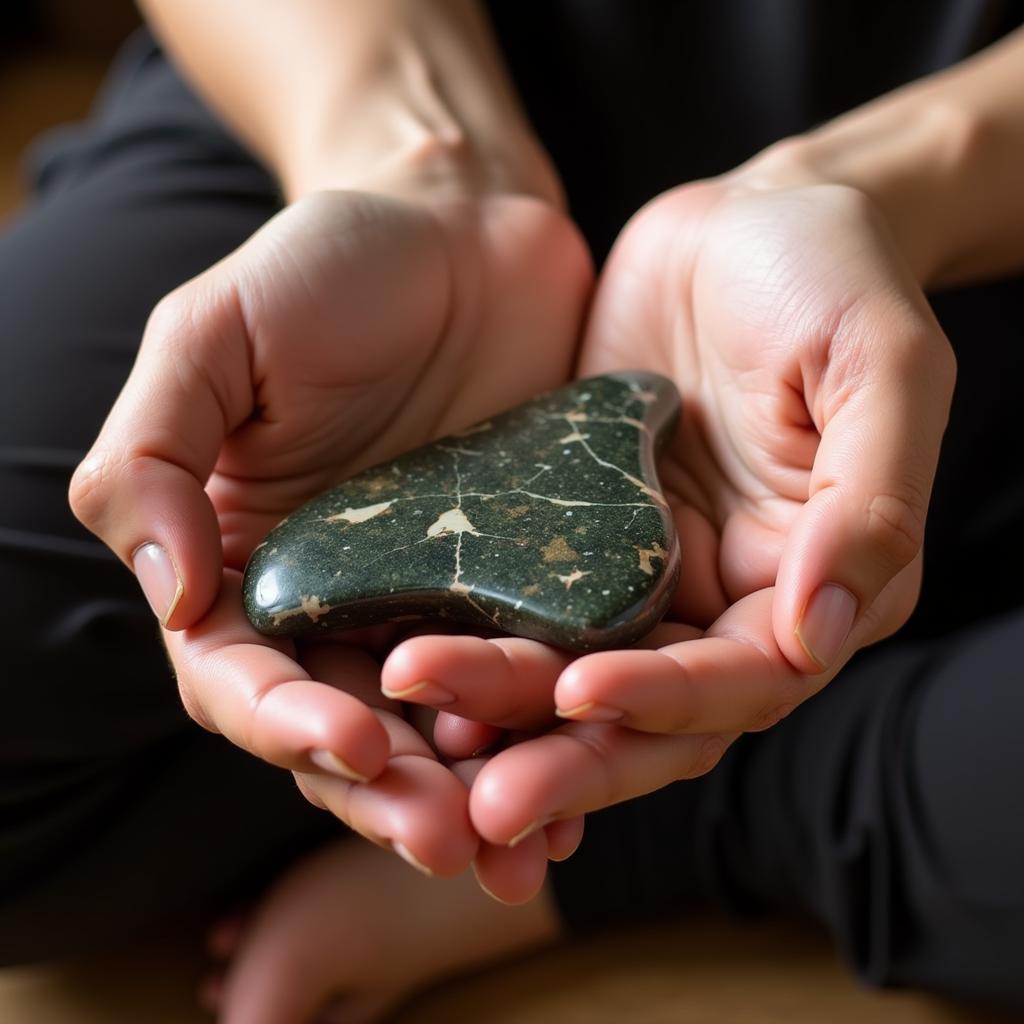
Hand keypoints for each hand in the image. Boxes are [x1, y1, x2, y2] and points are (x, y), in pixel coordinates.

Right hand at [69, 186, 591, 880]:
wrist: (465, 228)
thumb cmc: (330, 269)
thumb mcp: (212, 336)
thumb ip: (154, 460)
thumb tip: (172, 601)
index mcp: (252, 563)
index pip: (244, 678)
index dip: (285, 726)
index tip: (350, 746)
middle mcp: (341, 601)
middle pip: (351, 730)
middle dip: (393, 794)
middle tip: (451, 840)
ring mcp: (439, 599)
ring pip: (448, 726)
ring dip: (479, 792)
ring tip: (526, 842)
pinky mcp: (527, 580)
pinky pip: (538, 669)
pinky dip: (555, 727)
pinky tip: (591, 767)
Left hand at [383, 173, 955, 851]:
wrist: (748, 220)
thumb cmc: (835, 279)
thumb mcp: (879, 370)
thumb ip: (868, 503)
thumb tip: (826, 632)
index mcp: (809, 585)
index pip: (742, 680)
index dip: (667, 699)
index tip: (581, 695)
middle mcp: (724, 600)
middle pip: (646, 709)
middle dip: (568, 756)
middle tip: (479, 802)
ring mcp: (643, 571)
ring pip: (572, 670)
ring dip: (502, 711)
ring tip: (417, 721)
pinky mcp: (576, 532)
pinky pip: (523, 601)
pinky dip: (476, 636)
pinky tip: (408, 656)